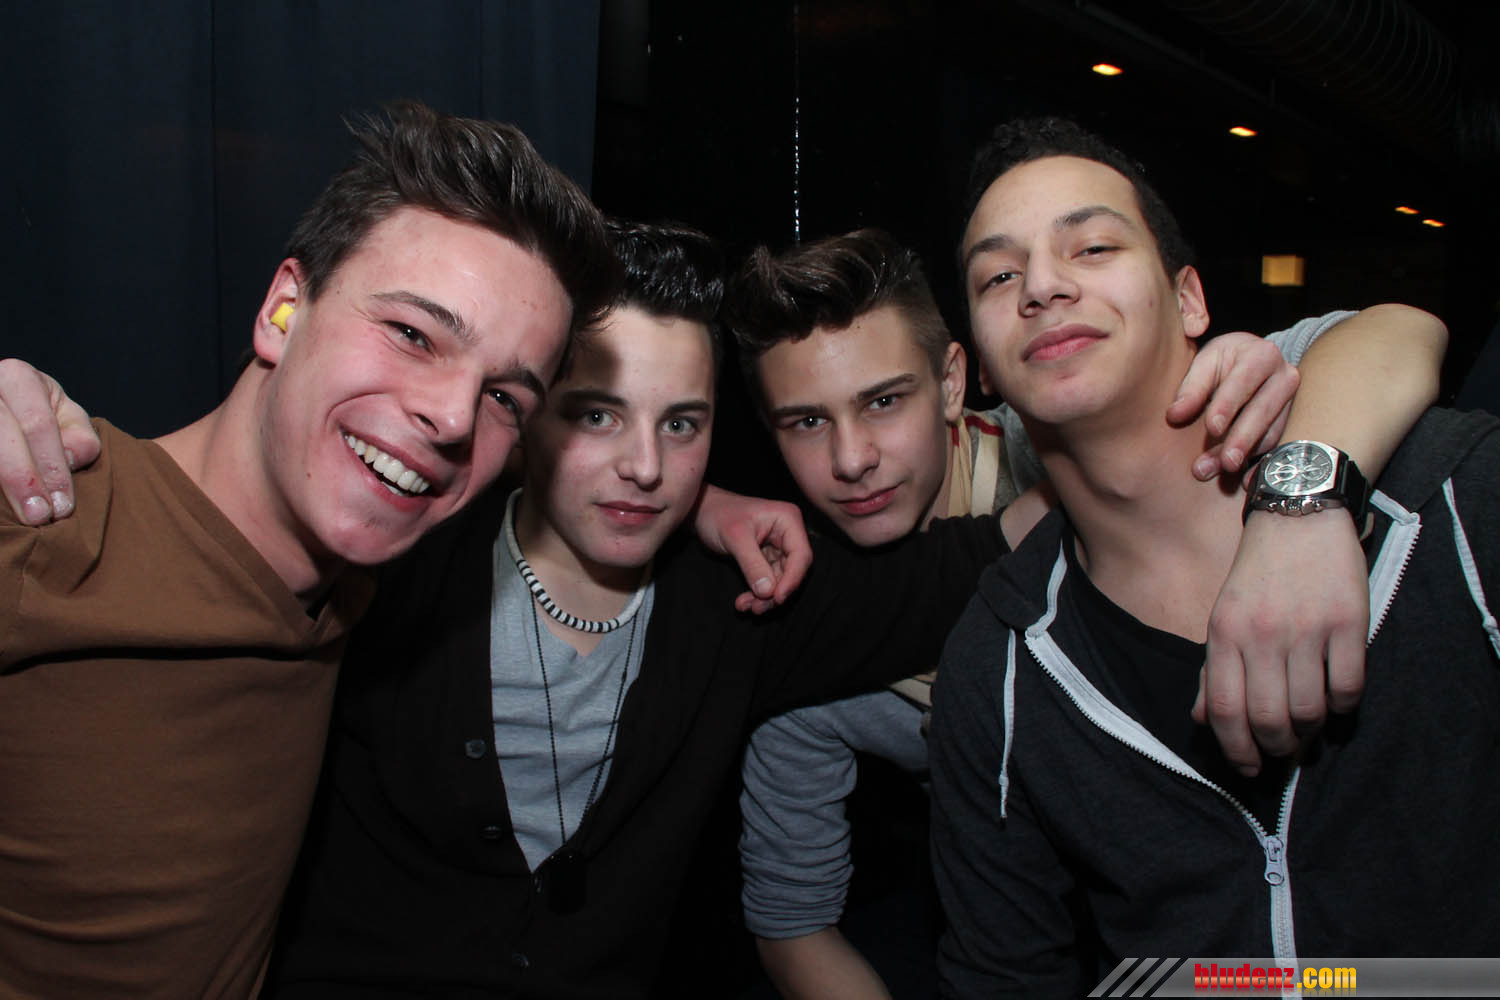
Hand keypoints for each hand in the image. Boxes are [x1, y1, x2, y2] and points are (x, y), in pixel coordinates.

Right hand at [0, 359, 99, 524]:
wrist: (4, 409)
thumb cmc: (38, 415)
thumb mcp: (64, 417)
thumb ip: (78, 435)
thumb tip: (70, 458)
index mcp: (17, 377)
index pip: (38, 425)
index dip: (52, 468)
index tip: (62, 506)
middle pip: (3, 436)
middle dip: (24, 480)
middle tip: (40, 517)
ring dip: (4, 484)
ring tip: (22, 516)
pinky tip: (0, 507)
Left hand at [692, 483, 812, 613]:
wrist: (702, 512)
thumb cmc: (718, 514)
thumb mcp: (735, 539)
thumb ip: (753, 565)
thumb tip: (768, 592)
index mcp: (788, 520)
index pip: (801, 555)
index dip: (792, 579)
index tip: (777, 598)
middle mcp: (788, 533)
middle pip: (792, 571)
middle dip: (775, 592)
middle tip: (757, 608)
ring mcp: (778, 546)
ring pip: (780, 579)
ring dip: (764, 597)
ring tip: (747, 606)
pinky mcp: (767, 557)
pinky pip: (768, 580)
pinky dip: (757, 593)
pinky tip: (743, 602)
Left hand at [1168, 332, 1298, 480]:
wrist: (1251, 362)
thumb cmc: (1223, 362)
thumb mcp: (1205, 363)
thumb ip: (1191, 388)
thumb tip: (1174, 415)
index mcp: (1262, 354)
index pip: (1244, 381)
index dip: (1228, 405)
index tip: (1211, 428)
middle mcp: (1284, 377)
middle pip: (1263, 411)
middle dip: (1241, 438)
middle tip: (1225, 462)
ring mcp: (1291, 402)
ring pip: (1270, 433)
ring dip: (1245, 455)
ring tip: (1218, 471)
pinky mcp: (1291, 423)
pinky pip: (1279, 447)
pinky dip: (1261, 465)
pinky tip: (1246, 481)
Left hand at [1195, 510, 1368, 774]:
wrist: (1298, 515)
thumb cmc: (1257, 573)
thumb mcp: (1223, 616)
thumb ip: (1215, 670)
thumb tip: (1203, 721)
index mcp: (1225, 634)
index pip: (1226, 710)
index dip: (1236, 750)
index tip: (1248, 768)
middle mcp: (1263, 634)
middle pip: (1269, 718)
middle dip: (1275, 747)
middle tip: (1282, 751)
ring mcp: (1307, 629)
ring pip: (1310, 709)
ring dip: (1309, 732)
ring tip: (1307, 731)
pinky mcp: (1347, 622)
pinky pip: (1348, 687)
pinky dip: (1342, 707)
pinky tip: (1335, 704)